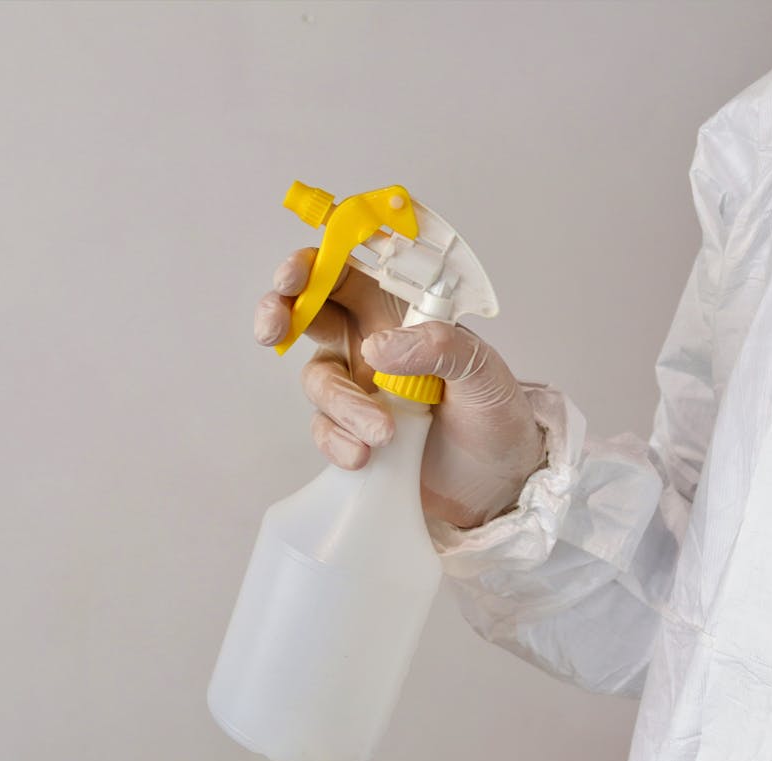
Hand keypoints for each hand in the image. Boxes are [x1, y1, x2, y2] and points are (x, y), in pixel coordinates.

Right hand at [254, 248, 547, 529]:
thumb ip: (439, 347)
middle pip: (307, 313)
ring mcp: (357, 390)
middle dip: (280, 313)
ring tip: (383, 434)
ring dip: (341, 405)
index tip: (294, 277)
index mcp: (400, 313)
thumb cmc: (495, 415)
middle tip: (272, 329)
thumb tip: (377, 346)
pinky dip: (338, 441)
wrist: (498, 484)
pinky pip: (324, 429)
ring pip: (317, 380)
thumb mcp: (483, 372)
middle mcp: (370, 344)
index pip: (347, 273)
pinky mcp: (350, 432)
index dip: (313, 265)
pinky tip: (366, 456)